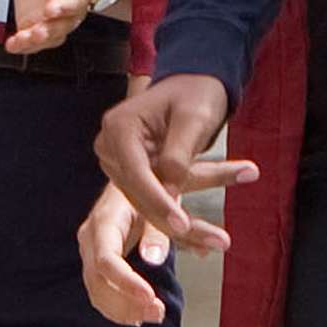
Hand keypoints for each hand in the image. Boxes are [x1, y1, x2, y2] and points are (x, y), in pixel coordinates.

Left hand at [3, 0, 128, 55]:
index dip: (66, 5)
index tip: (53, 8)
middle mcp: (70, 9)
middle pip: (62, 25)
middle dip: (49, 29)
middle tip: (36, 31)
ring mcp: (53, 19)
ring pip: (48, 36)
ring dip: (35, 41)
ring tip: (22, 40)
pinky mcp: (37, 22)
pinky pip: (32, 39)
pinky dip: (22, 45)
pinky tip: (11, 44)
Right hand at [77, 178, 173, 326]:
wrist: (134, 178)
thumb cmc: (149, 190)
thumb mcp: (158, 205)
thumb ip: (158, 231)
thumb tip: (154, 260)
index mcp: (104, 222)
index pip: (107, 260)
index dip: (126, 283)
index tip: (150, 298)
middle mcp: (91, 238)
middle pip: (98, 280)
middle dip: (126, 302)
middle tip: (158, 313)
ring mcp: (90, 251)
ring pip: (96, 290)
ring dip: (122, 309)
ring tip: (154, 316)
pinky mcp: (95, 262)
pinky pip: (99, 291)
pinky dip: (116, 307)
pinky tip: (137, 316)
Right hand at [96, 71, 253, 252]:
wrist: (193, 84)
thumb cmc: (195, 94)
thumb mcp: (193, 120)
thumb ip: (178, 156)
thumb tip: (170, 192)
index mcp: (119, 127)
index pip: (136, 173)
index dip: (159, 200)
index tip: (182, 224)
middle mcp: (110, 146)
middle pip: (138, 193)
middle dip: (171, 218)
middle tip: (209, 242)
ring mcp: (118, 161)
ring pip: (145, 203)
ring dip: (181, 222)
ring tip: (216, 242)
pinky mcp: (132, 174)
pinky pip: (154, 199)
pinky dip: (179, 214)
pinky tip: (206, 239)